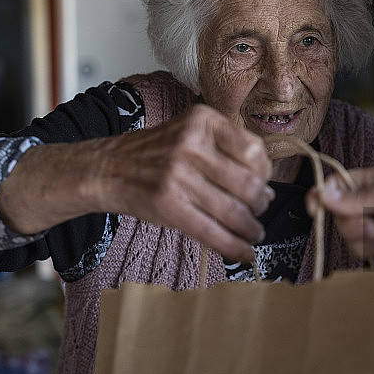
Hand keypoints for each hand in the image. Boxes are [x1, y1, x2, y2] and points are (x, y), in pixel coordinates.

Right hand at [0, 104, 273, 261]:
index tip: (262, 186)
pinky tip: (243, 253)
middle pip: (248, 183)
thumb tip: (267, 189)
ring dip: (251, 229)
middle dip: (259, 205)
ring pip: (234, 211)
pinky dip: (234, 247)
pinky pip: (213, 232)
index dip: (264, 174)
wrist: (106, 169)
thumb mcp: (188, 133)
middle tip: (257, 214)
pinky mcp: (168, 204)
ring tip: (253, 235)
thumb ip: (225, 151)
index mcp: (202, 120)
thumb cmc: (154, 155)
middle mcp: (191, 143)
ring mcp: (178, 173)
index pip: (254, 150)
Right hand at [310, 164, 373, 270]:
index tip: (314, 208)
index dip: (324, 195)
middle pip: (342, 216)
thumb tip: (324, 194)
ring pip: (354, 239)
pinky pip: (372, 259)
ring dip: (367, 242)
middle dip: (353, 223)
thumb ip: (361, 198)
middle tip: (373, 226)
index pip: (340, 185)